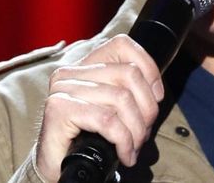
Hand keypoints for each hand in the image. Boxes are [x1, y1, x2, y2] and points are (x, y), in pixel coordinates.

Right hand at [34, 34, 163, 181]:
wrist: (56, 168)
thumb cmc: (85, 140)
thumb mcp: (111, 109)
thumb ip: (127, 92)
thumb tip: (156, 92)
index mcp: (84, 66)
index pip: (122, 45)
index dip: (148, 68)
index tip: (156, 97)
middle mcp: (70, 73)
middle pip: (129, 74)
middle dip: (147, 108)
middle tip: (144, 132)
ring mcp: (63, 89)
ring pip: (122, 98)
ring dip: (136, 130)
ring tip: (134, 146)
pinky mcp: (59, 109)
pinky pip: (107, 120)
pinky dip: (123, 140)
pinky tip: (124, 154)